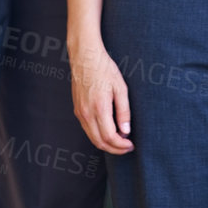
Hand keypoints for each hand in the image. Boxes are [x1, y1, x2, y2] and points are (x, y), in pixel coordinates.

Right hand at [69, 35, 133, 153]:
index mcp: (99, 108)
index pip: (110, 137)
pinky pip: (87, 129)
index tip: (131, 145)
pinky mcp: (77, 110)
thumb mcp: (120, 87)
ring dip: (106, 144)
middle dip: (115, 149)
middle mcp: (86, 114)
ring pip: (92, 138)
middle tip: (127, 147)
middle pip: (99, 142)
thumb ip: (123, 111)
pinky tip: (108, 131)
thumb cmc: (104, 69)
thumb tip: (126, 131)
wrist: (85, 58)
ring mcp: (80, 113)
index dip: (121, 145)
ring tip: (120, 141)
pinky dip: (98, 136)